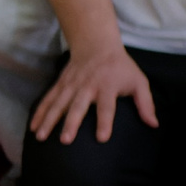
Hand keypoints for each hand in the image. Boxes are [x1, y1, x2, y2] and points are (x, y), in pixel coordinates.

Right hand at [29, 42, 156, 144]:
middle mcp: (87, 86)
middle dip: (71, 123)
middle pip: (78, 107)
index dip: (104, 122)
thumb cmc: (120, 67)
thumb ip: (146, 103)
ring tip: (41, 137)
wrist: (96, 45)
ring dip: (49, 120)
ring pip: (58, 104)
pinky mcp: (60, 85)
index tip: (101, 138)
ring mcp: (71, 86)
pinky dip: (39, 113)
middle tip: (65, 140)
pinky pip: (48, 100)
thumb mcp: (138, 81)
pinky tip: (33, 127)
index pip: (107, 107)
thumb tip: (153, 124)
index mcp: (107, 87)